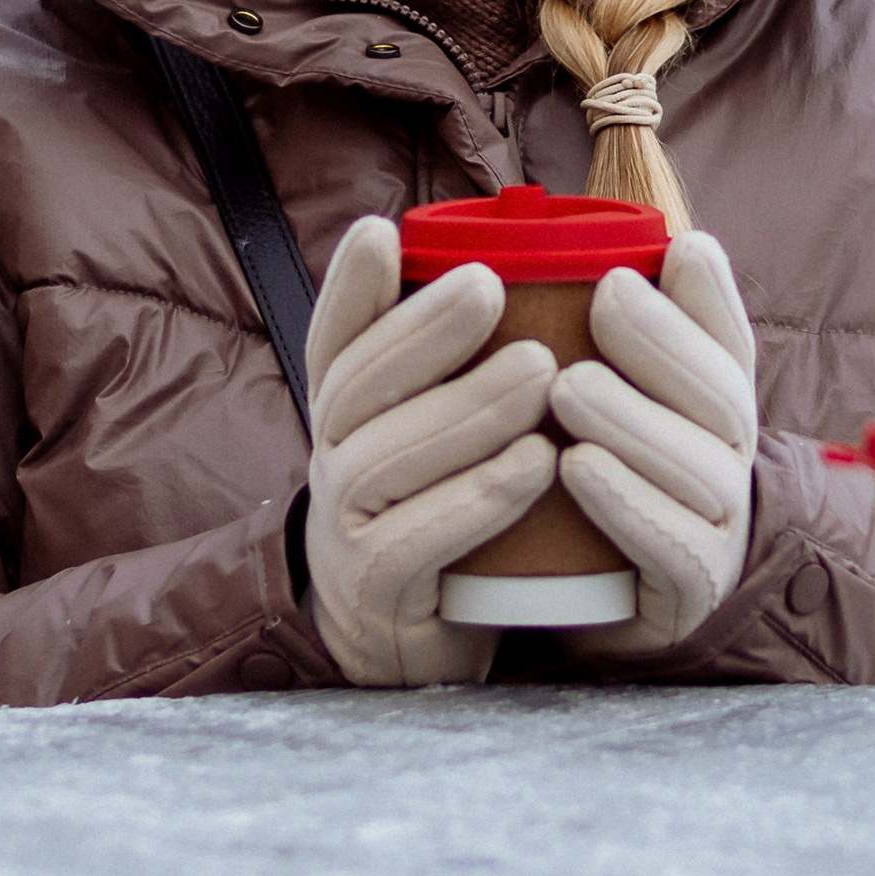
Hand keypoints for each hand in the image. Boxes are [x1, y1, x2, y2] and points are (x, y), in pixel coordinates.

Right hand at [303, 218, 556, 687]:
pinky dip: (479, 498)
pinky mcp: (378, 590)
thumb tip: (511, 256)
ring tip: (541, 369)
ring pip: (388, 460)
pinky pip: (419, 541)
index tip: (381, 231)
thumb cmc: (440, 511)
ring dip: (467, 409)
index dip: (350, 286)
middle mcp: (334, 460)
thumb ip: (455, 359)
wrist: (411, 643)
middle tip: (490, 285)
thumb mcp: (434, 429)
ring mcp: (346, 529)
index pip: (333, 340)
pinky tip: (538, 463)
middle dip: (423, 331)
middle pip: (359, 388)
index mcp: (348, 413)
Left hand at [550, 230, 758, 658]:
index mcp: (717, 402)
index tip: (661, 253)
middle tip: (604, 298)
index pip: (727, 342)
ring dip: (631, 419)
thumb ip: (630, 329)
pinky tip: (575, 468)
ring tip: (566, 388)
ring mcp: (720, 524)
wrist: (612, 604)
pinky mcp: (692, 586)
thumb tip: (650, 243)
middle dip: (662, 341)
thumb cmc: (610, 475)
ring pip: (692, 466)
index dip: (701, 297)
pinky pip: (668, 543)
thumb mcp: (621, 397)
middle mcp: (730, 455)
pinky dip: (624, 502)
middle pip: (715, 394)